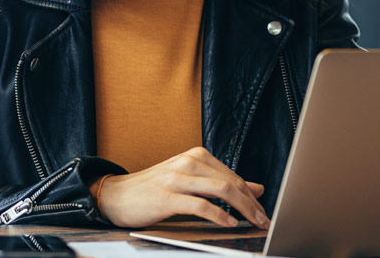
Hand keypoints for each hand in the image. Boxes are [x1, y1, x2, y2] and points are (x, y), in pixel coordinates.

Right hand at [90, 147, 271, 227]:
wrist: (115, 195)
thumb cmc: (154, 189)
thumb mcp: (191, 181)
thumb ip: (222, 183)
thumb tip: (257, 188)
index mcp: (197, 156)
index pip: (234, 176)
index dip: (252, 196)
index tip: (263, 211)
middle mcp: (189, 162)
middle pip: (232, 182)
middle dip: (252, 204)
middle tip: (263, 220)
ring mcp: (178, 178)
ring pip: (222, 190)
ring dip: (243, 208)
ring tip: (252, 222)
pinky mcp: (167, 196)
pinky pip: (201, 205)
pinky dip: (219, 215)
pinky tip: (229, 223)